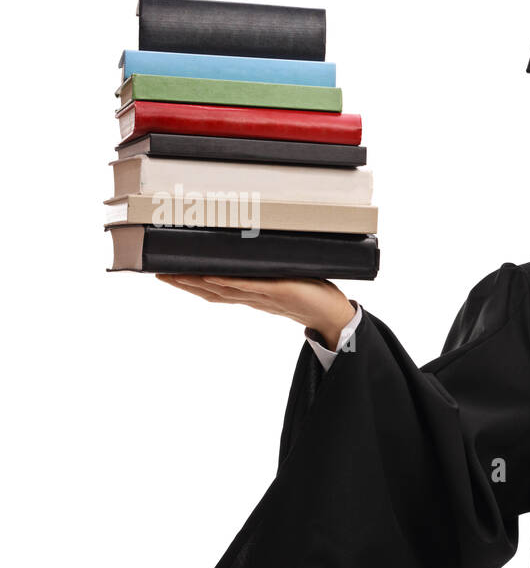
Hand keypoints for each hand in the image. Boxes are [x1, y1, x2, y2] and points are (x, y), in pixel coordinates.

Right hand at [156, 275, 356, 348]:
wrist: (334, 314)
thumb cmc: (312, 295)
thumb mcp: (283, 279)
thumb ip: (266, 271)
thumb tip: (252, 252)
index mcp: (251, 295)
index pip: (214, 289)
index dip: (189, 283)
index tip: (166, 274)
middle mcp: (253, 297)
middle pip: (211, 291)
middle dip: (183, 283)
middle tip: (157, 274)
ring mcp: (264, 295)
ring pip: (223, 289)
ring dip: (197, 282)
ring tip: (173, 275)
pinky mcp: (279, 291)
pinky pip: (249, 286)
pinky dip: (229, 282)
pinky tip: (210, 276)